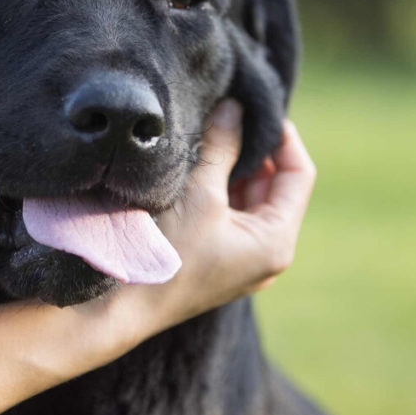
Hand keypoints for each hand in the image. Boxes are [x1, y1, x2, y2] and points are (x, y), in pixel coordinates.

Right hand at [118, 100, 316, 334]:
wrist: (118, 306)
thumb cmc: (165, 252)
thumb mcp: (200, 193)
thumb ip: (223, 145)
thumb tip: (235, 108)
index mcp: (275, 241)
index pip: (297, 174)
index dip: (282, 137)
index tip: (256, 108)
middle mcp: (265, 253)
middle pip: (273, 184)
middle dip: (252, 148)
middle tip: (228, 114)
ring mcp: (238, 258)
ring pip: (245, 196)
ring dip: (231, 164)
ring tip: (208, 132)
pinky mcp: (213, 258)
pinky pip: (225, 212)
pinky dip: (215, 185)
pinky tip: (193, 163)